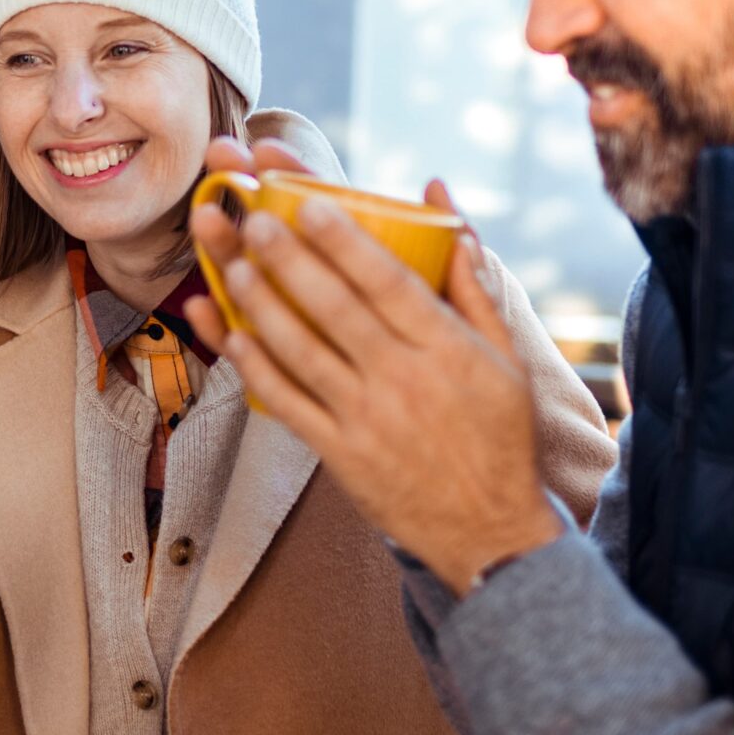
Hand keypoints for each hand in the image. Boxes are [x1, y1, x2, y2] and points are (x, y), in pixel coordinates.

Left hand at [184, 180, 563, 595]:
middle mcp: (404, 380)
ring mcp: (367, 420)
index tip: (309, 203)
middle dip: (289, 259)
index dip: (345, 241)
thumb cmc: (499, 434)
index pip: (389, 283)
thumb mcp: (504, 357)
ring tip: (231, 264)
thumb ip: (469, 281)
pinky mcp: (340, 455)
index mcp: (446, 349)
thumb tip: (444, 205)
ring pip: (302, 351)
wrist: (490, 531)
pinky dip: (255, 366)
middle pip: (335, 308)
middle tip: (252, 218)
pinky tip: (229, 333)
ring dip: (261, 305)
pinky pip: (287, 403)